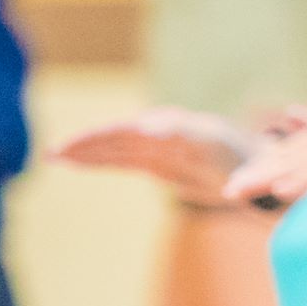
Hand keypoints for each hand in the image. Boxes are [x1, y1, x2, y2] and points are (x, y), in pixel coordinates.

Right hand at [56, 108, 255, 201]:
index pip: (149, 132)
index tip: (94, 143)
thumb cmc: (254, 165)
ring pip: (113, 147)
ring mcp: (156, 146)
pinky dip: (93, 160)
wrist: (254, 163)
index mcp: (188, 133)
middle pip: (122, 137)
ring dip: (84, 151)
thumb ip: (230, 173)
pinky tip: (68, 162)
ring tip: (52, 156)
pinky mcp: (150, 160)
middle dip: (92, 143)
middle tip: (60, 150)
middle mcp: (167, 134)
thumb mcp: (248, 171)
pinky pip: (116, 159)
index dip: (122, 136)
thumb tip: (204, 171)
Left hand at [222, 103, 306, 211]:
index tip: (239, 183)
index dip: (264, 165)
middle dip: (257, 172)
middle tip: (231, 190)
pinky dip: (302, 180)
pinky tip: (282, 192)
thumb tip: (293, 115)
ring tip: (241, 192)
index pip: (292, 148)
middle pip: (289, 153)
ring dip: (268, 178)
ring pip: (300, 162)